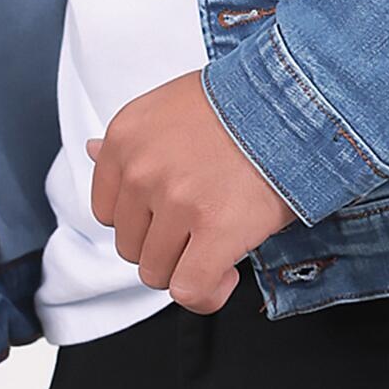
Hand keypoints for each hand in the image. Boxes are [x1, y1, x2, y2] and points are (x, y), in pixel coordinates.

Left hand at [85, 68, 299, 313]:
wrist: (299, 95)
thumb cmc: (242, 101)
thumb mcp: (173, 106)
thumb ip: (133, 140)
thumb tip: (89, 149)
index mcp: (126, 136)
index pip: (107, 210)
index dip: (144, 217)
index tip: (173, 208)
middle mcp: (142, 169)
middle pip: (131, 245)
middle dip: (167, 242)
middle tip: (207, 216)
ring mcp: (177, 200)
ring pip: (157, 272)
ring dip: (189, 264)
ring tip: (222, 236)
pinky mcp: (215, 229)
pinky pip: (190, 290)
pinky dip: (208, 293)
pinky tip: (229, 272)